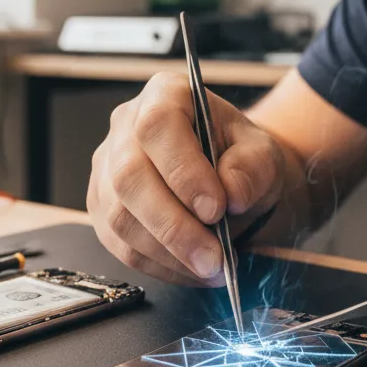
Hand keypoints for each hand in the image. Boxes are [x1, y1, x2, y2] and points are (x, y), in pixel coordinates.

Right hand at [88, 72, 284, 284]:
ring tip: (212, 268)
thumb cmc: (240, 158)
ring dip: (168, 253)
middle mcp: (125, 127)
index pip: (158, 126)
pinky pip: (121, 246)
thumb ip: (253, 167)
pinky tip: (193, 271)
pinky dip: (160, 266)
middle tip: (215, 258)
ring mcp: (108, 169)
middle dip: (175, 226)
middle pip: (131, 177)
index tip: (216, 208)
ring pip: (121, 218)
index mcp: (165, 95)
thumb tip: (231, 192)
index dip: (183, 170)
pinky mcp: (103, 209)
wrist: (229, 180)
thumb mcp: (262, 153)